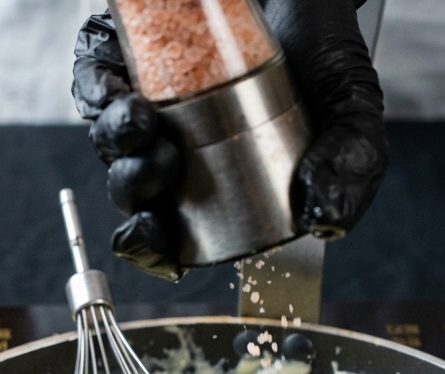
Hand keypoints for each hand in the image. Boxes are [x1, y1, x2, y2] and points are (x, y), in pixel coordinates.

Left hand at [72, 2, 387, 280]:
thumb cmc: (321, 53)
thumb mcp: (352, 117)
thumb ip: (350, 174)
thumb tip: (323, 222)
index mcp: (217, 186)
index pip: (171, 236)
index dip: (154, 250)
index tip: (158, 244)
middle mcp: (177, 152)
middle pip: (133, 193)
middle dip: (136, 192)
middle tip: (165, 168)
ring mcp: (148, 108)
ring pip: (108, 145)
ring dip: (117, 146)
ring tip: (146, 126)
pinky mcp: (124, 59)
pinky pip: (92, 86)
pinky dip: (100, 95)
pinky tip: (126, 96)